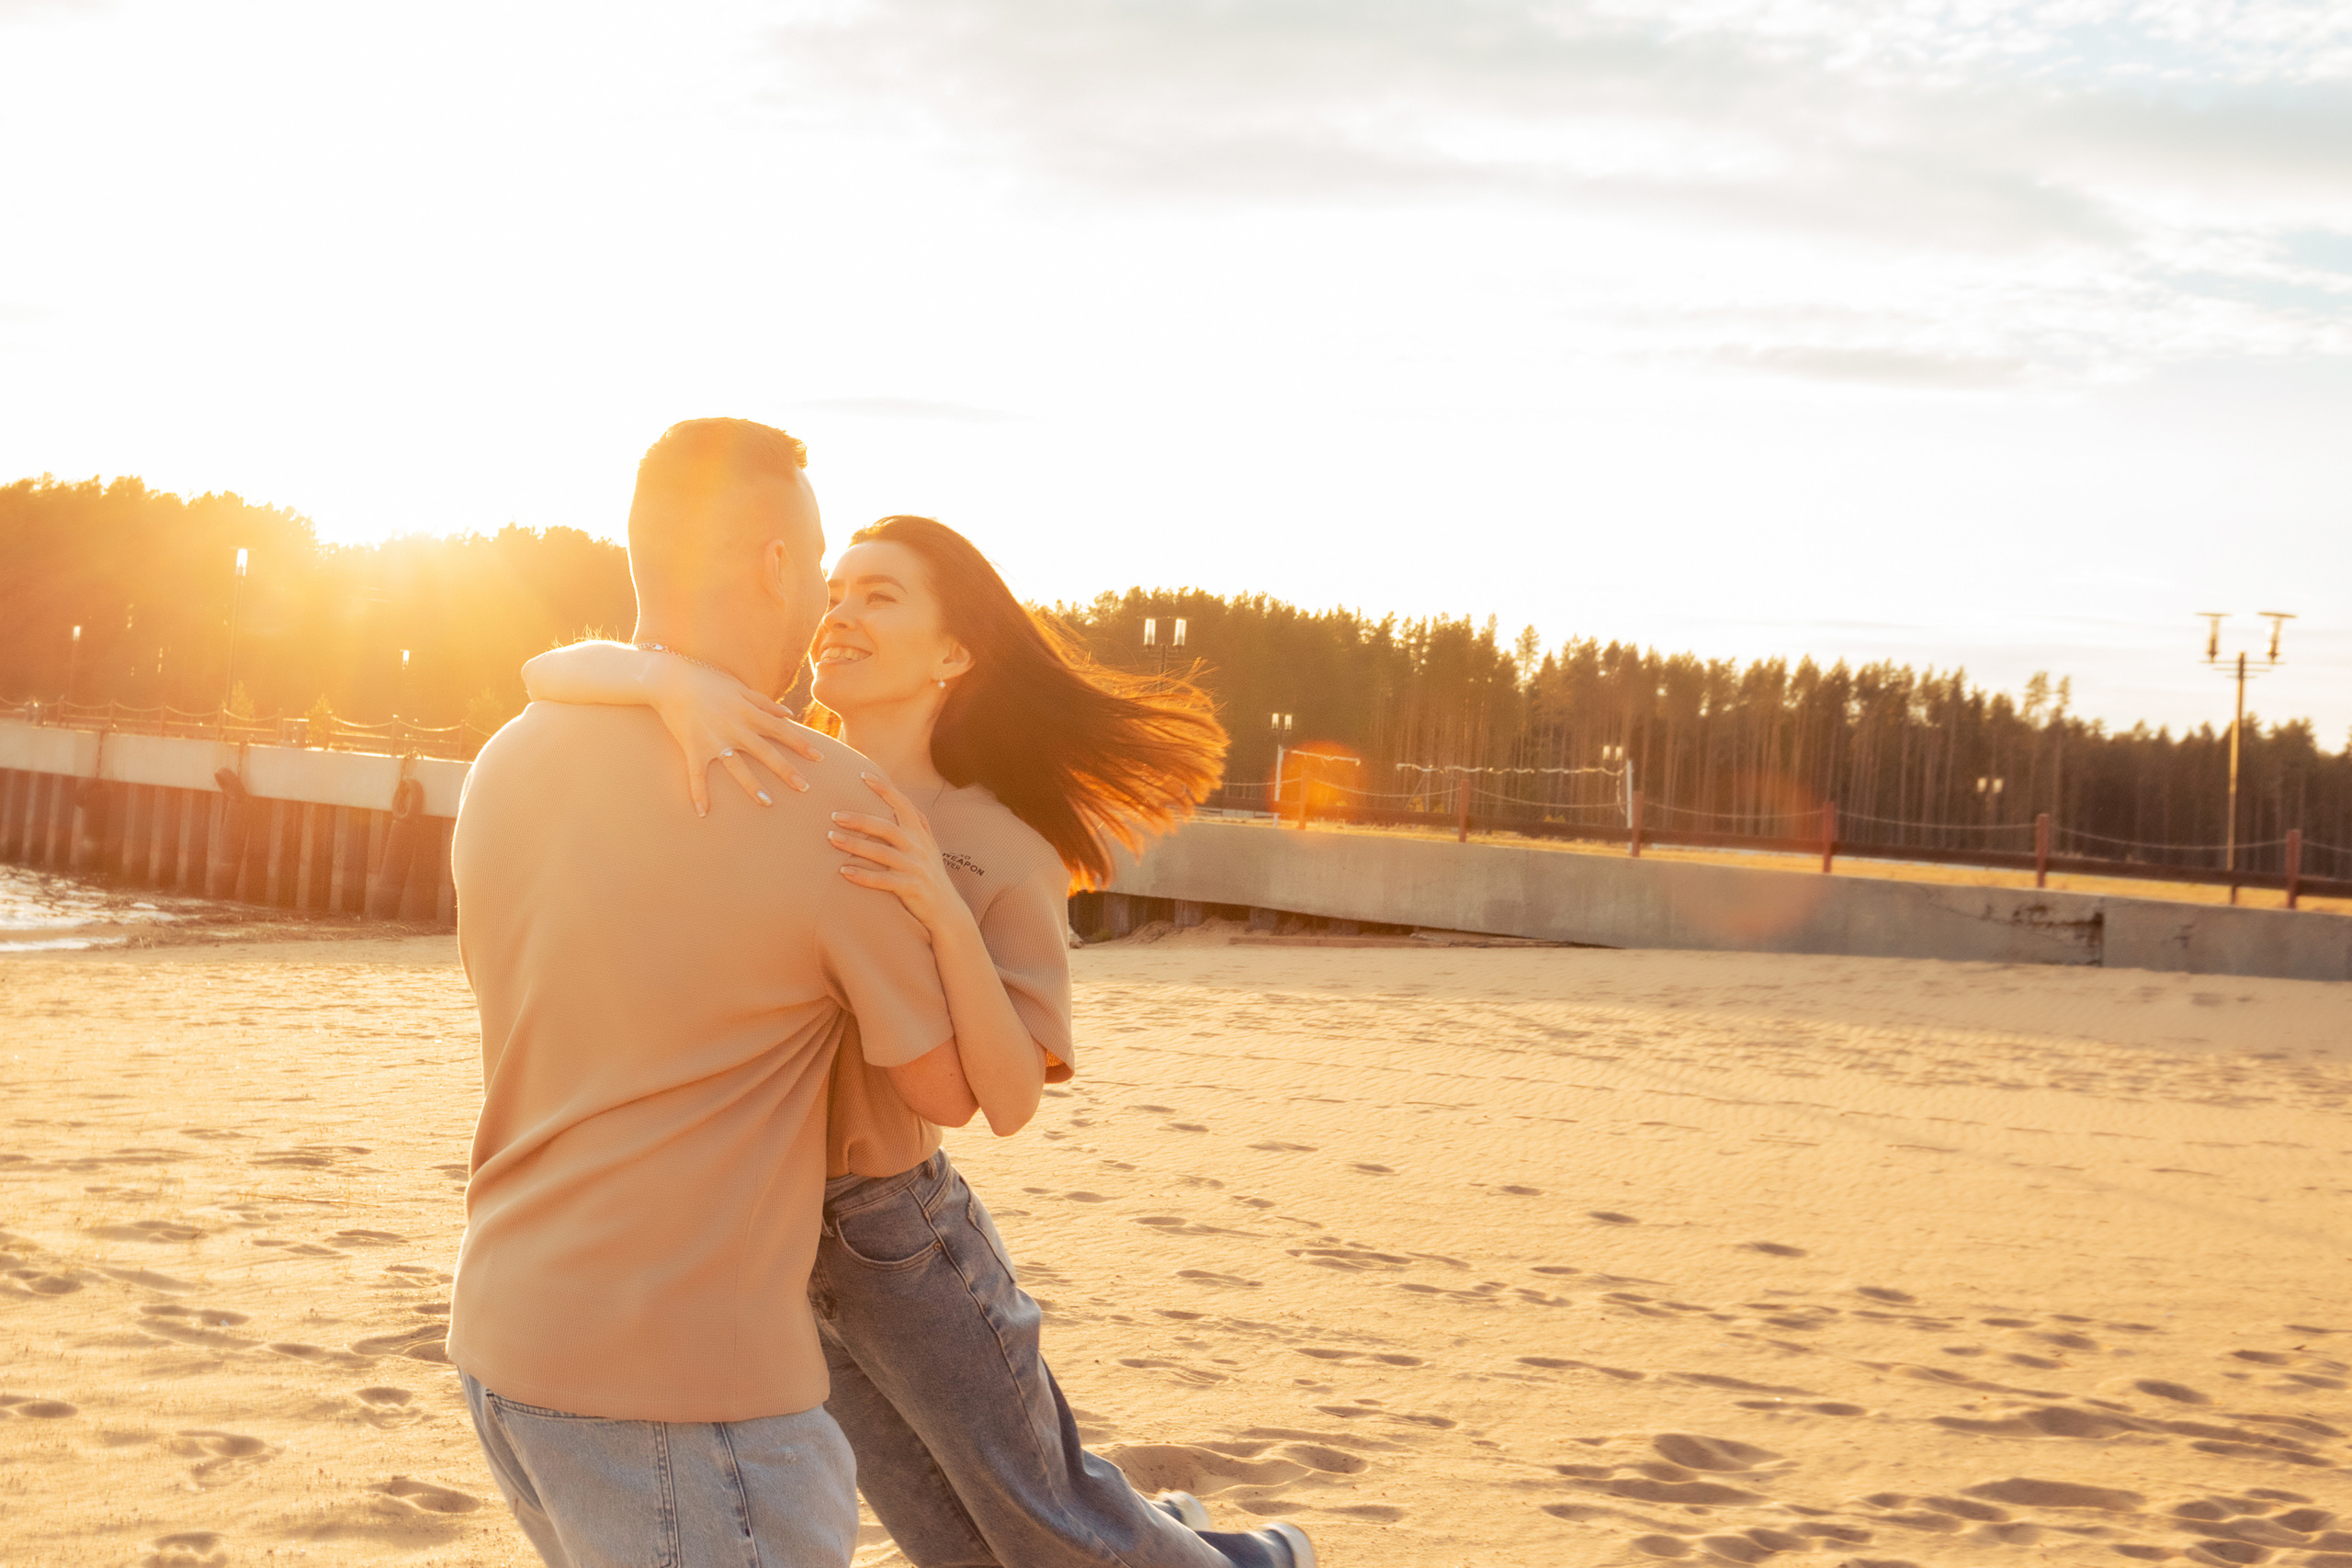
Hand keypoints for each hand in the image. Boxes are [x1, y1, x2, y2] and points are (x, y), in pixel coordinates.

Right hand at [647, 657, 825, 815]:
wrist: (670, 679)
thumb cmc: (707, 681)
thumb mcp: (739, 688)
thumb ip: (764, 703)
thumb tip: (789, 715)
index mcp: (747, 711)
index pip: (780, 730)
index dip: (801, 743)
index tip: (819, 758)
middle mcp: (733, 727)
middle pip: (765, 752)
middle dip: (785, 770)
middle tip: (804, 788)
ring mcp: (713, 740)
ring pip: (736, 767)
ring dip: (752, 786)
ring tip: (768, 804)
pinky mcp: (692, 748)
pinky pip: (696, 775)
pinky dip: (698, 794)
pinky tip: (703, 813)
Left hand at [829, 773, 963, 938]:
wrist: (946, 910)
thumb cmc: (929, 875)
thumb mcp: (928, 847)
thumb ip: (916, 825)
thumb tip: (900, 799)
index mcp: (920, 834)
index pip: (903, 805)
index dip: (885, 789)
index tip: (863, 775)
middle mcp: (919, 848)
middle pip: (887, 828)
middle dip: (860, 820)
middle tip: (835, 815)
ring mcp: (915, 868)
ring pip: (882, 853)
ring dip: (855, 845)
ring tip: (832, 839)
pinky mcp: (911, 888)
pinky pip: (883, 880)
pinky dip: (863, 876)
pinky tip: (843, 872)